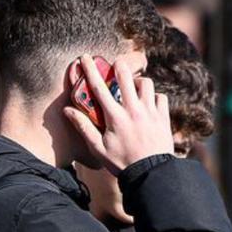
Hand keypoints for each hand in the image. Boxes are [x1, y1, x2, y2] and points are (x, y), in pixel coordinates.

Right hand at [65, 55, 173, 175]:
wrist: (150, 174)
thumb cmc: (121, 163)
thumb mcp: (98, 148)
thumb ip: (83, 128)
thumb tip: (68, 110)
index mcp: (114, 117)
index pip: (99, 87)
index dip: (91, 70)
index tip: (85, 57)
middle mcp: (133, 110)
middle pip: (125, 76)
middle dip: (119, 66)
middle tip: (116, 65)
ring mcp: (150, 112)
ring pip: (146, 83)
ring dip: (138, 82)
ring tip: (134, 87)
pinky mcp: (163, 117)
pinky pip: (161, 97)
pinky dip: (154, 97)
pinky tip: (149, 103)